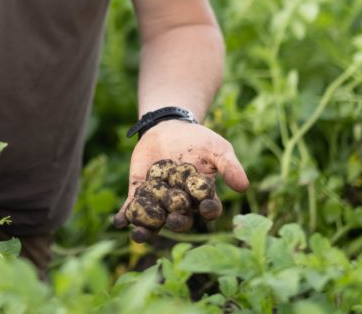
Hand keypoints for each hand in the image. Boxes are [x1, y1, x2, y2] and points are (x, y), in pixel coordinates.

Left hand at [115, 119, 248, 225]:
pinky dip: (125, 215)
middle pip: (181, 218)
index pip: (208, 208)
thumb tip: (244, 186)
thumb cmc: (198, 140)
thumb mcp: (217, 149)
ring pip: (154, 220)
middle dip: (177, 221)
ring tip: (140, 234)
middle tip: (174, 220)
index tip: (208, 208)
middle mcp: (181, 204)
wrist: (168, 127)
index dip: (209, 209)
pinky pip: (132, 208)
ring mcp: (159, 201)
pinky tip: (118, 221)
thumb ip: (229, 166)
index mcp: (202, 196)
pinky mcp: (139, 193)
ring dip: (147, 230)